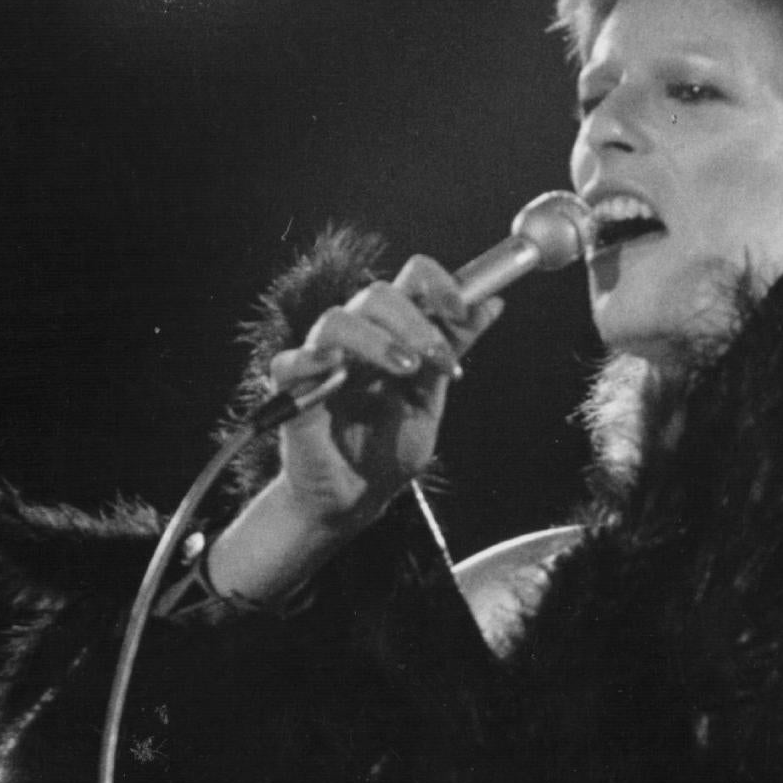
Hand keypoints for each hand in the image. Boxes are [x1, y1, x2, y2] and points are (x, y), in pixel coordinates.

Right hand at [267, 255, 503, 530]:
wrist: (356, 501)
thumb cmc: (388, 452)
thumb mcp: (430, 401)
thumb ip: (452, 352)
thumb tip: (492, 303)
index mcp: (394, 334)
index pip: (412, 280)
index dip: (439, 284)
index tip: (462, 310)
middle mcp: (357, 339)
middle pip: (378, 293)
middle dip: (417, 322)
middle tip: (439, 360)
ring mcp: (322, 361)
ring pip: (339, 319)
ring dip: (378, 339)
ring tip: (405, 370)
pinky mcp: (292, 391)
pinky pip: (291, 362)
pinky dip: (313, 360)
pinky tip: (335, 372)